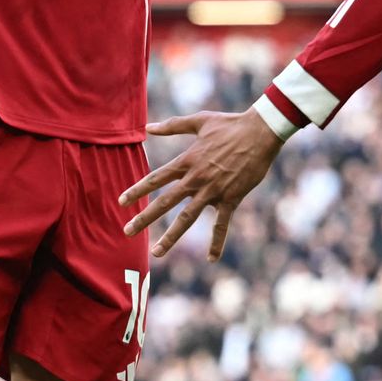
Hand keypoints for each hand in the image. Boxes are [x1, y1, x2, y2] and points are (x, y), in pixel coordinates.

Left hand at [119, 109, 283, 259]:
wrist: (260, 133)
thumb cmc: (230, 124)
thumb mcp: (199, 121)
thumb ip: (173, 126)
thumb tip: (148, 127)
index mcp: (187, 161)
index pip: (156, 178)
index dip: (137, 190)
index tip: (121, 201)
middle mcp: (196, 179)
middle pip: (165, 202)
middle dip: (144, 218)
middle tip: (127, 231)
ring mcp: (213, 191)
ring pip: (187, 218)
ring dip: (171, 236)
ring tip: (156, 252)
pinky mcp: (231, 198)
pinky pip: (221, 224)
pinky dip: (217, 242)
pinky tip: (212, 259)